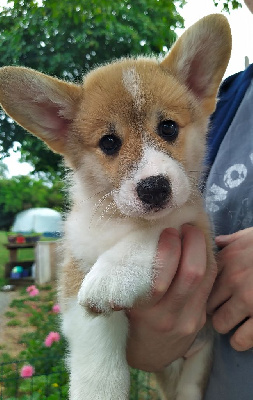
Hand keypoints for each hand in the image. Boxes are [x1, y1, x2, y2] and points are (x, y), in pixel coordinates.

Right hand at [126, 224, 216, 371]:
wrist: (147, 352)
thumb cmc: (128, 317)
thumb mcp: (122, 299)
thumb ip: (130, 273)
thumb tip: (144, 236)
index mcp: (143, 311)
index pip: (161, 278)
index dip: (168, 250)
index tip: (166, 232)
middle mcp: (169, 317)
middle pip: (192, 274)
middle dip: (192, 243)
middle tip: (186, 227)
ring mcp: (189, 320)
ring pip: (206, 277)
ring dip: (203, 249)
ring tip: (193, 234)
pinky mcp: (201, 318)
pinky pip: (210, 284)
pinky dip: (206, 262)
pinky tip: (198, 250)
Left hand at [207, 227, 252, 350]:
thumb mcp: (252, 236)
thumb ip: (233, 240)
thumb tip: (218, 242)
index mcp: (228, 259)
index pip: (203, 281)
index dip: (208, 290)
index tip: (216, 294)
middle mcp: (233, 279)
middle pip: (208, 303)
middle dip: (215, 309)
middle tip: (226, 310)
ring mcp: (248, 300)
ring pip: (220, 324)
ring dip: (227, 326)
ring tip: (236, 324)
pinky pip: (240, 340)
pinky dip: (240, 342)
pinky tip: (245, 337)